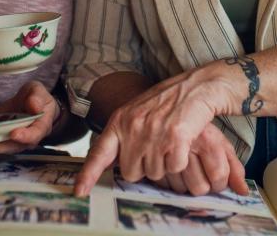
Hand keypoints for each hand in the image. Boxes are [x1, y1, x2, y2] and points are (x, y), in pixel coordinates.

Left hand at [0, 80, 60, 154]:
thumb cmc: (38, 97)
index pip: (35, 134)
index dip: (25, 136)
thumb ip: (37, 98)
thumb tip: (34, 106)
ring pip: (1, 147)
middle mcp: (27, 137)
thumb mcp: (39, 91)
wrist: (31, 102)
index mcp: (41, 126)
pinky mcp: (2, 136)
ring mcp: (13, 139)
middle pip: (14, 146)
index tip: (14, 133)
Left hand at [74, 67, 242, 196]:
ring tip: (171, 142)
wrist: (197, 85)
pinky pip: (174, 167)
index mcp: (120, 120)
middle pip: (131, 172)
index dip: (88, 174)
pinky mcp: (175, 137)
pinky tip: (182, 143)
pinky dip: (180, 161)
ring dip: (165, 164)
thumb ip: (124, 133)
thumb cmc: (169, 100)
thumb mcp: (138, 111)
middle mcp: (133, 126)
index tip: (79, 191)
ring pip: (155, 173)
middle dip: (145, 167)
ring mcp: (154, 132)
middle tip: (157, 149)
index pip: (100, 152)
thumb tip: (112, 163)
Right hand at [152, 123, 247, 196]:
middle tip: (199, 175)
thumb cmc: (196, 127)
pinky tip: (168, 167)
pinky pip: (160, 183)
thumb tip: (244, 192)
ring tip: (182, 168)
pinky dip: (165, 180)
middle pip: (200, 187)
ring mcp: (167, 149)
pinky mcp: (149, 153)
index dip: (220, 184)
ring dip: (182, 185)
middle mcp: (187, 143)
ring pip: (179, 189)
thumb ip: (234, 166)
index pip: (219, 175)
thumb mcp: (218, 140)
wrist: (166, 104)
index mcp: (208, 138)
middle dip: (202, 187)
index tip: (217, 181)